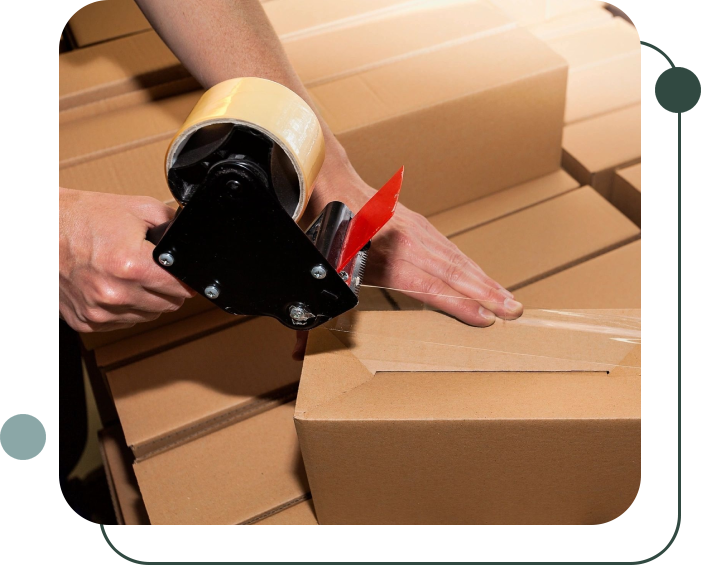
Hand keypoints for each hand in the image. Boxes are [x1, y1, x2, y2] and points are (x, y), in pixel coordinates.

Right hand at [59, 188, 195, 332]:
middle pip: (169, 305)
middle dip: (167, 288)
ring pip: (149, 316)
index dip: (185, 279)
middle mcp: (115, 293)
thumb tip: (191, 242)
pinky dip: (125, 308)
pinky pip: (123, 322)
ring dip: (147, 300)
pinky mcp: (85, 321)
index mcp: (131, 265)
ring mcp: (98, 311)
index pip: (182, 289)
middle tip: (152, 270)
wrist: (46, 228)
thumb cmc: (86, 217)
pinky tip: (114, 286)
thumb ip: (172, 226)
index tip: (179, 274)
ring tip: (130, 276)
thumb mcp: (139, 209)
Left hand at [309, 156, 523, 328]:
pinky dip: (472, 266)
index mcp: (382, 256)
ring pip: (457, 258)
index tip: (485, 318)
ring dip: (486, 280)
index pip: (427, 284)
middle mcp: (405, 242)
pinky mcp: (421, 225)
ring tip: (511, 299)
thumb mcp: (321, 272)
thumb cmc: (327, 233)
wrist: (332, 183)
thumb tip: (292, 355)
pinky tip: (486, 279)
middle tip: (515, 312)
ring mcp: (417, 230)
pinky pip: (452, 248)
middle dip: (485, 293)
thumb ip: (313, 315)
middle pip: (452, 271)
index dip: (456, 302)